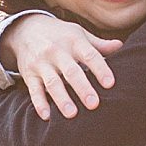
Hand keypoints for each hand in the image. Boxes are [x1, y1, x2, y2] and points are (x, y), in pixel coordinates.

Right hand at [0, 13, 124, 119]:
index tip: (110, 84)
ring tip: (72, 114)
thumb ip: (98, 44)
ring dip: (62, 99)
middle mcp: (57, 51)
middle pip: (71, 71)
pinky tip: (47, 116)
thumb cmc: (60, 35)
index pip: (90, 55)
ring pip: (52, 83)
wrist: (25, 29)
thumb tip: (120, 46)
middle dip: (82, 88)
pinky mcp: (29, 74)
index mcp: (74, 41)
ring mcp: (41, 63)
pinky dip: (39, 103)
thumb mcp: (78, 34)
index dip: (100, 69)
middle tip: (94, 104)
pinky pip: (34, 90)